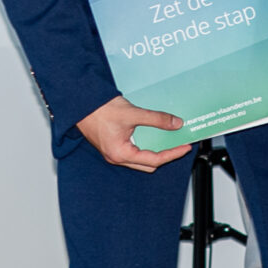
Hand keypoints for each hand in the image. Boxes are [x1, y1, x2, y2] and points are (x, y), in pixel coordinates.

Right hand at [76, 95, 191, 170]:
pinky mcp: (113, 145)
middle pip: (148, 164)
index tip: (185, 147)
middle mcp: (116, 157)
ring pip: (141, 159)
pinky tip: (155, 135)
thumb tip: (176, 123)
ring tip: (170, 140)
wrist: (82, 103)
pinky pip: (134, 151)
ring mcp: (114, 152)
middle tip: (179, 144)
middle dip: (165, 155)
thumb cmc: (100, 110)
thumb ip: (156, 119)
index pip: (154, 160)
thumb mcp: (133, 114)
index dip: (172, 154)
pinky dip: (147, 145)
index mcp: (120, 154)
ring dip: (156, 151)